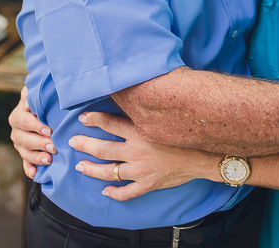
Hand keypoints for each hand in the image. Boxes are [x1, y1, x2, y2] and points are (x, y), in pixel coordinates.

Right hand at [9, 86, 56, 177]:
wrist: (43, 108)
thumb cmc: (43, 99)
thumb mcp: (37, 92)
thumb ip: (32, 95)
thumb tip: (26, 104)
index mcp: (18, 115)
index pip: (24, 121)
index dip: (36, 126)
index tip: (49, 130)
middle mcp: (17, 130)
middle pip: (24, 139)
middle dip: (39, 143)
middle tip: (53, 146)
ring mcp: (20, 143)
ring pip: (25, 152)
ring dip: (36, 157)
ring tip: (49, 160)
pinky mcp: (25, 153)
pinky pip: (25, 163)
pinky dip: (29, 169)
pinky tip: (35, 174)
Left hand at [70, 111, 217, 200]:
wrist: (206, 156)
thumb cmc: (188, 131)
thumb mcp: (167, 113)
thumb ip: (152, 104)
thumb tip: (142, 85)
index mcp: (141, 130)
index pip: (111, 123)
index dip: (95, 119)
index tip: (83, 117)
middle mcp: (137, 150)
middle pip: (103, 148)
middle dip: (85, 145)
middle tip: (72, 142)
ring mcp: (141, 170)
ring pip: (109, 172)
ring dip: (92, 169)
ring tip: (80, 166)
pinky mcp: (148, 184)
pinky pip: (127, 193)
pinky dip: (115, 193)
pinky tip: (106, 191)